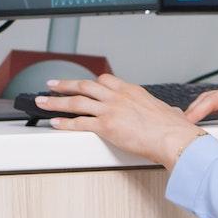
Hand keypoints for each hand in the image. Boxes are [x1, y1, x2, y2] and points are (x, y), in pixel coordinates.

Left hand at [39, 74, 206, 168]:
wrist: (174, 137)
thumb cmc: (173, 128)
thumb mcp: (167, 112)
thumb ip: (163, 112)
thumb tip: (171, 115)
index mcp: (132, 91)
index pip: (105, 80)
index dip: (90, 82)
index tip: (82, 83)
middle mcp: (118, 97)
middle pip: (84, 86)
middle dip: (65, 85)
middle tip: (52, 84)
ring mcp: (111, 110)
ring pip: (76, 102)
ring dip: (56, 101)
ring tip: (43, 101)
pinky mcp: (106, 126)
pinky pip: (79, 123)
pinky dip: (64, 123)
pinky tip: (55, 123)